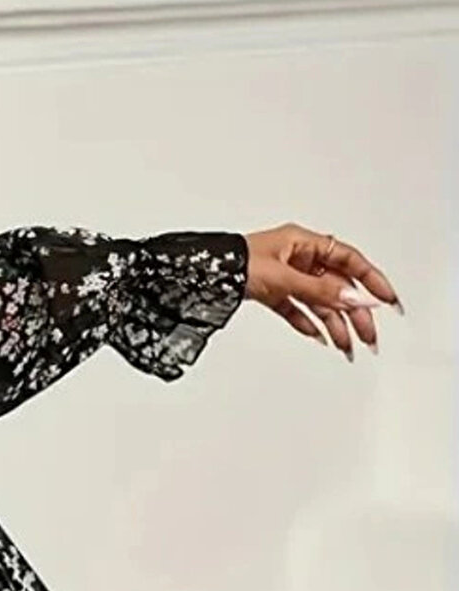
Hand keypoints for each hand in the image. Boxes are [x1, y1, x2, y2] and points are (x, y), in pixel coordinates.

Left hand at [239, 222, 403, 358]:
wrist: (200, 275)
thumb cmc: (232, 263)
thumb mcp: (282, 277)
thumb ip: (319, 291)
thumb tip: (355, 299)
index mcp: (303, 242)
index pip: (348, 260)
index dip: (371, 280)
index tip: (389, 301)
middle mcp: (297, 257)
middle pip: (337, 286)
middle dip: (355, 313)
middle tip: (369, 337)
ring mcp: (285, 276)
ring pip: (319, 302)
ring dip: (335, 324)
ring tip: (347, 348)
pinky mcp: (271, 292)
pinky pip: (297, 310)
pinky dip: (309, 324)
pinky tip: (321, 338)